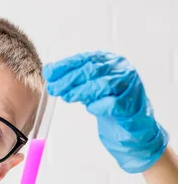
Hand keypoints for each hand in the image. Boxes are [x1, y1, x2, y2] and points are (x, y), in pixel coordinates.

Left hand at [43, 51, 168, 173]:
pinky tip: (90, 108)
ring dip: (81, 91)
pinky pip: (113, 104)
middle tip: (54, 88)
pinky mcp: (132, 106)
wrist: (133, 124)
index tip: (50, 72)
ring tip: (67, 97)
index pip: (86, 58)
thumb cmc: (110, 103)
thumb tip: (49, 72)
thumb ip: (74, 79)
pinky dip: (98, 105)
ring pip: (103, 84)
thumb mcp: (90, 87)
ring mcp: (130, 87)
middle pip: (92, 70)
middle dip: (70, 79)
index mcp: (111, 62)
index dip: (66, 65)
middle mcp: (122, 70)